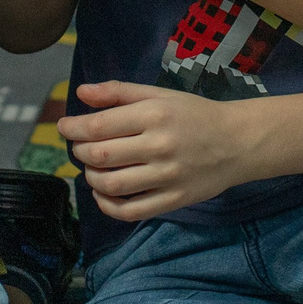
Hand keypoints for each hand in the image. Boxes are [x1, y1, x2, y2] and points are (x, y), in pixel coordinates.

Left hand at [58, 81, 255, 219]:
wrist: (238, 142)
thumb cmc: (194, 114)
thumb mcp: (159, 95)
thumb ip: (119, 92)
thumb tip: (81, 93)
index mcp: (154, 114)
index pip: (99, 126)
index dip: (73, 129)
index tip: (65, 128)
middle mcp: (159, 146)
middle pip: (101, 156)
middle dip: (80, 152)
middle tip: (79, 147)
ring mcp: (167, 176)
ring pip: (111, 185)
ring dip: (91, 178)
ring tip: (92, 168)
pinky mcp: (173, 200)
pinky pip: (130, 210)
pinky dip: (107, 205)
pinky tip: (103, 193)